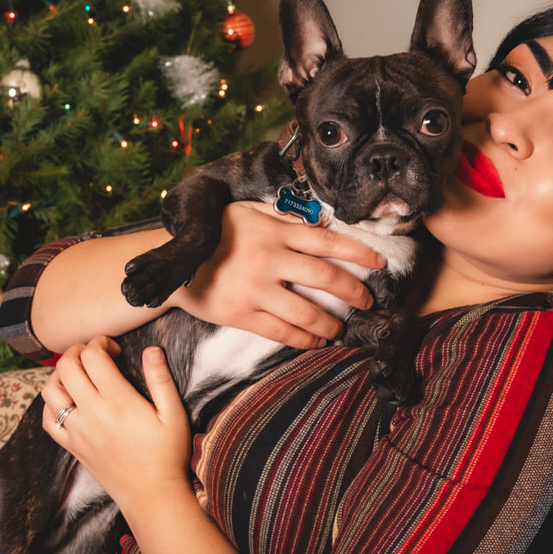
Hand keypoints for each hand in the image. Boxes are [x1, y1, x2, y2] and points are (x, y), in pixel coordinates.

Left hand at [42, 336, 191, 511]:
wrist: (152, 495)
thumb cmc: (167, 455)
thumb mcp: (174, 414)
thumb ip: (161, 380)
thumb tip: (152, 350)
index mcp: (117, 400)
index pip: (93, 356)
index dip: (99, 343)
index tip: (113, 348)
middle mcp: (92, 413)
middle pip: (66, 367)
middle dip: (77, 351)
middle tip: (93, 353)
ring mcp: (78, 431)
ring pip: (50, 391)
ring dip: (60, 374)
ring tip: (78, 373)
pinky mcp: (72, 447)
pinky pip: (49, 420)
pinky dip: (51, 405)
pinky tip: (67, 401)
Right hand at [171, 201, 383, 348]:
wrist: (172, 265)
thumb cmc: (214, 234)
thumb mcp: (246, 212)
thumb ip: (281, 215)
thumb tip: (320, 222)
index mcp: (273, 231)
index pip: (327, 241)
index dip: (358, 252)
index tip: (380, 262)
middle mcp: (268, 258)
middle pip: (326, 277)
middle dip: (354, 292)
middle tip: (367, 301)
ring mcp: (255, 288)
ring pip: (307, 311)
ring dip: (331, 323)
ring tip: (340, 328)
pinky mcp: (242, 313)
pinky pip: (282, 331)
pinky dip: (304, 339)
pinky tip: (316, 341)